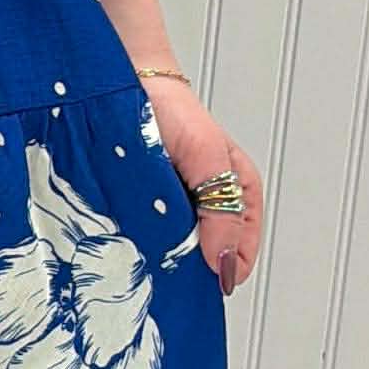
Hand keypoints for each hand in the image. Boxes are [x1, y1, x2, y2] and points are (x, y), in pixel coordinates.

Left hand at [146, 78, 262, 295]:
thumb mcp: (209, 158)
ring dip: (162, 256)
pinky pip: (150, 237)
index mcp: (240, 194)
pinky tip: (131, 243)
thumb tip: (226, 262)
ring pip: (177, 250)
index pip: (239, 254)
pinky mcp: (150, 208)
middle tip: (168, 272)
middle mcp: (211, 205)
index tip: (199, 282)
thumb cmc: (176, 112)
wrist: (129, 86)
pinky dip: (141, 243)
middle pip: (206, 256)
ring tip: (147, 256)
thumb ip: (222, 209)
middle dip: (188, 267)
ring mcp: (180, 209)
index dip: (221, 271)